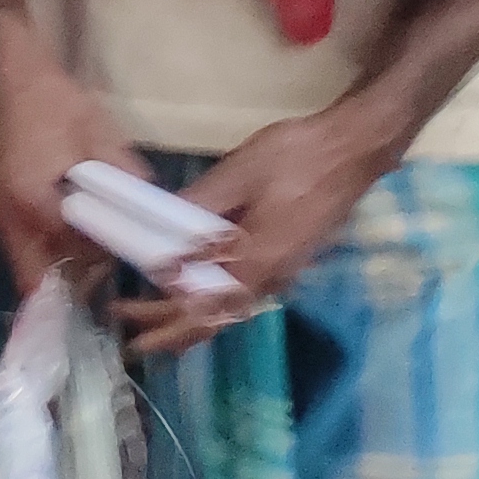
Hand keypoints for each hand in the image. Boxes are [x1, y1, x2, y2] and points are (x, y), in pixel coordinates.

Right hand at [0, 26, 144, 298]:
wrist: (6, 65)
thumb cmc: (52, 99)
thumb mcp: (101, 137)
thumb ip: (126, 180)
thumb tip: (152, 212)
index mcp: (32, 204)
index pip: (69, 258)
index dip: (98, 269)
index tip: (127, 270)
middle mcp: (6, 216)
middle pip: (35, 275)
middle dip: (70, 283)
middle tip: (110, 274)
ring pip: (26, 259)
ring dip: (57, 265)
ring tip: (98, 256)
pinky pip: (22, 238)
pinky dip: (46, 245)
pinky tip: (75, 230)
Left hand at [120, 108, 391, 357]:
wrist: (353, 150)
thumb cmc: (297, 159)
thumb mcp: (238, 175)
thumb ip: (199, 207)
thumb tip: (161, 238)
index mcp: (260, 263)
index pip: (207, 312)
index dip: (167, 325)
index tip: (132, 329)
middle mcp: (273, 276)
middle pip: (215, 315)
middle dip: (170, 324)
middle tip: (126, 324)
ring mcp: (282, 268)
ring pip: (228, 303)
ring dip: (188, 311)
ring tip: (150, 313)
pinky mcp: (285, 254)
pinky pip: (241, 287)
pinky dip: (210, 294)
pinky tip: (191, 285)